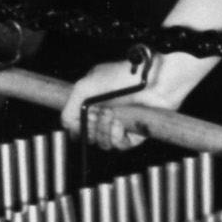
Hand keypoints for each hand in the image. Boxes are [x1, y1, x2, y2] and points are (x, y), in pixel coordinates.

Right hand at [61, 55, 180, 151]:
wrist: (155, 80)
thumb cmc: (124, 76)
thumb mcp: (88, 85)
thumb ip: (71, 105)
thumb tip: (66, 125)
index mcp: (94, 102)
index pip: (79, 124)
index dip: (78, 125)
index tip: (82, 119)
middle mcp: (107, 113)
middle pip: (90, 136)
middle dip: (92, 127)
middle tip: (100, 113)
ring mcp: (121, 124)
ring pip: (104, 143)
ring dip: (105, 131)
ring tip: (113, 115)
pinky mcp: (135, 132)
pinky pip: (121, 146)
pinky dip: (118, 137)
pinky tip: (121, 124)